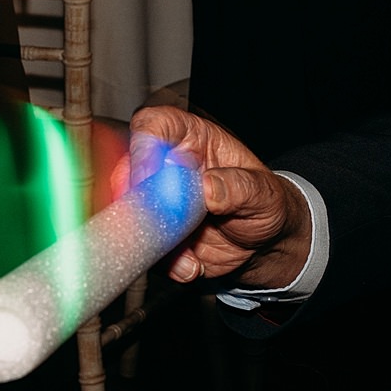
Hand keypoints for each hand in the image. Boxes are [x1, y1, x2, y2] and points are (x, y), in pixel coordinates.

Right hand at [119, 107, 311, 287]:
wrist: (263, 243)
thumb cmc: (263, 202)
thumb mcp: (264, 193)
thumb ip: (240, 187)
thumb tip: (209, 186)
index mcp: (191, 140)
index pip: (153, 125)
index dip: (144, 145)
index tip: (150, 175)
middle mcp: (165, 168)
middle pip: (127, 171)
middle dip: (139, 201)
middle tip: (168, 222)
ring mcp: (156, 203)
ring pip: (129, 216)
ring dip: (153, 239)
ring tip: (189, 254)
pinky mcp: (154, 235)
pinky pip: (144, 249)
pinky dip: (165, 263)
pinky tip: (192, 265)